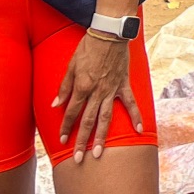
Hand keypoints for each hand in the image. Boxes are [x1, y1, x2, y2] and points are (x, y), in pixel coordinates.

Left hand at [54, 32, 141, 160]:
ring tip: (99, 153)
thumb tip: (56, 105)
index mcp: (82, 87)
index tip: (62, 141)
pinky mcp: (124, 86)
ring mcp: (112, 90)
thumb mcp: (71, 65)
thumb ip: (64, 87)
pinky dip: (135, 117)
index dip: (66, 127)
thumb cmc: (88, 48)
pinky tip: (138, 130)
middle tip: (78, 159)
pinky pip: (130, 104)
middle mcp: (97, 92)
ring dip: (102, 137)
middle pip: (88, 121)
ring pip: (106, 118)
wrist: (109, 34)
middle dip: (82, 141)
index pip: (71, 112)